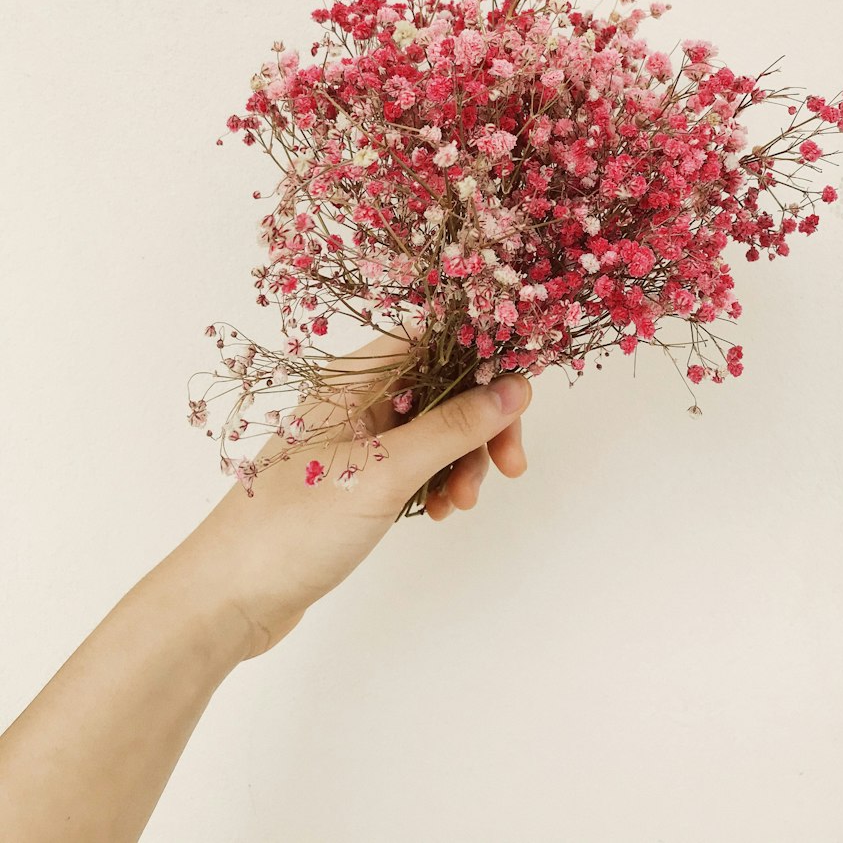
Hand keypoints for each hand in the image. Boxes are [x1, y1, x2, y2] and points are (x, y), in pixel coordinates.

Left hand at [184, 330, 532, 658]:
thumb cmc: (296, 524)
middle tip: (508, 466)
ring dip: (460, 460)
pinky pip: (413, 466)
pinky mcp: (353, 483)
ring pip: (431, 431)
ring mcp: (353, 443)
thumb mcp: (386, 471)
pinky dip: (435, 483)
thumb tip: (517, 386)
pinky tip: (437, 513)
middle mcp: (353, 400)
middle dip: (479, 423)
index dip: (481, 357)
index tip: (521, 396)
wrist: (227, 599)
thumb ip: (455, 427)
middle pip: (440, 386)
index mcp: (351, 378)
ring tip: (459, 505)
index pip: (432, 339)